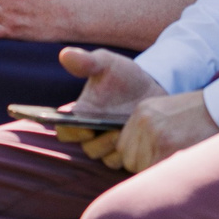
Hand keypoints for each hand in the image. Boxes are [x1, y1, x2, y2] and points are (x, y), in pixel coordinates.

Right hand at [47, 46, 167, 167]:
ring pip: (106, 159)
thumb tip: (64, 54)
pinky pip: (126, 164)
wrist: (154, 87)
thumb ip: (87, 61)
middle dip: (99, 142)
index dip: (71, 132)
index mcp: (80, 115)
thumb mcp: (107, 64)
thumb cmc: (125, 75)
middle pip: (87, 148)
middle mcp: (92, 134)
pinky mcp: (130, 152)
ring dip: (116, 150)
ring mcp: (111, 145)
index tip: (85, 126)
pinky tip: (142, 142)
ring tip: (128, 134)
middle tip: (113, 132)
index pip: (64, 131)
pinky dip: (133, 156)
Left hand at [114, 91, 218, 172]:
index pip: (124, 147)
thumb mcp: (168, 113)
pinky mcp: (167, 147)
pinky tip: (183, 165)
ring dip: (158, 171)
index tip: (157, 158)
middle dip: (146, 166)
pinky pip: (155, 173)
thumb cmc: (202, 116)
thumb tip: (136, 161)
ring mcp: (155, 134)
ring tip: (180, 159)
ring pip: (141, 169)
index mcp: (142, 111)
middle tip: (172, 159)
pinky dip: (167, 176)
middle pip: (129, 160)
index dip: (139, 158)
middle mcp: (144, 120)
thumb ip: (149, 132)